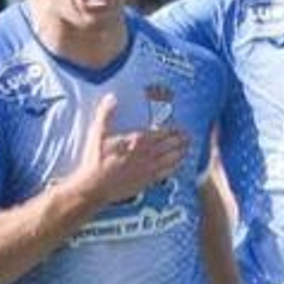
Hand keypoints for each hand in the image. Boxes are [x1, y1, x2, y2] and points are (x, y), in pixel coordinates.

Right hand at [69, 94, 188, 206]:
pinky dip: (174, 168)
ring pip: (170, 159)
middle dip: (180, 140)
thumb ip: (106, 114)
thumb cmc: (96, 160)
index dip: (172, 130)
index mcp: (137, 140)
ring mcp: (148, 169)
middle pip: (169, 146)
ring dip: (181, 153)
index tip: (180, 127)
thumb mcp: (98, 133)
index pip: (160, 133)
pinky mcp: (146, 181)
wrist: (95, 186)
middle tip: (189, 137)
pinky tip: (179, 166)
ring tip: (188, 149)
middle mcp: (146, 154)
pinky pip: (165, 174)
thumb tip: (112, 97)